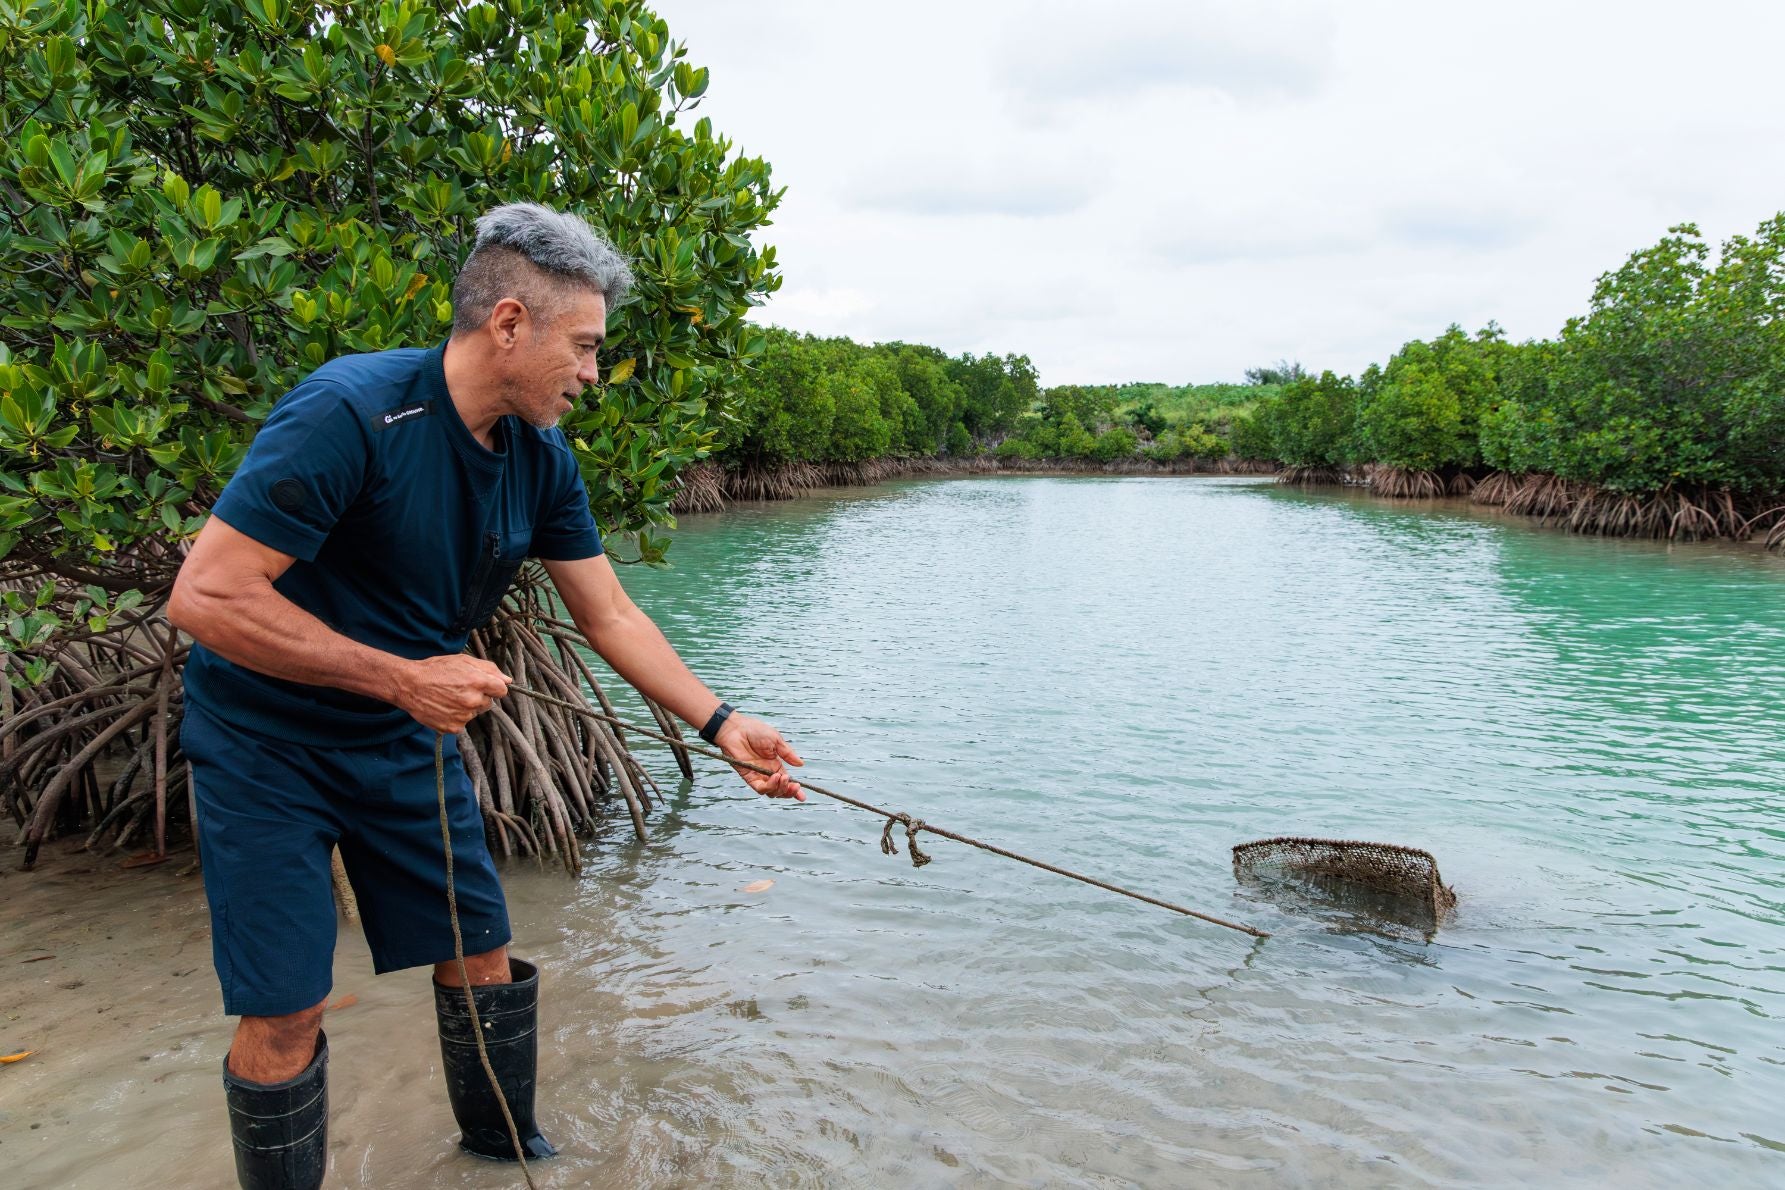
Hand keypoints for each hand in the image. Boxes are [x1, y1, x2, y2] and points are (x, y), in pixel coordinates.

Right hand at [395, 654, 510, 733]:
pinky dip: (455, 718)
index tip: (485, 686)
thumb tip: (507, 680)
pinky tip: (444, 708)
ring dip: (466, 707)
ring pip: (474, 713)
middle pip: (488, 703)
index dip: (493, 687)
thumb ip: (488, 669)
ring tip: (449, 697)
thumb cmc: (435, 670)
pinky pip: (462, 724)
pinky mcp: (453, 727)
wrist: (409, 685)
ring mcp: (463, 716)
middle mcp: (473, 700)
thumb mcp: (462, 660)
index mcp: (478, 682)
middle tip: (459, 690)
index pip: (502, 691)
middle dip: (478, 697)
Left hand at [715, 713, 804, 800]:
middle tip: (795, 785)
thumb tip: (801, 764)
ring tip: (783, 778)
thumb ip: (787, 753)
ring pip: (771, 792)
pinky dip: (768, 786)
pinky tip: (774, 777)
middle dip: (789, 791)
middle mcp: (767, 772)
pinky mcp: (748, 776)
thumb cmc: (754, 730)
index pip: (786, 781)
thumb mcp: (776, 740)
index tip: (802, 796)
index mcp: (775, 764)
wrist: (736, 728)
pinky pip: (759, 787)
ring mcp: (758, 775)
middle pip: (779, 790)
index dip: (794, 790)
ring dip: (780, 789)